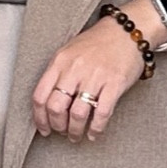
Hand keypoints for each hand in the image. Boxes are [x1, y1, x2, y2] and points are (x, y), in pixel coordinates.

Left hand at [31, 16, 146, 142]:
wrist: (126, 31)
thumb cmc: (97, 43)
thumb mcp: (69, 52)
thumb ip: (57, 74)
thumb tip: (47, 104)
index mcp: (60, 62)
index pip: (40, 95)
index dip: (39, 118)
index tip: (43, 128)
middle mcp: (75, 69)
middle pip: (56, 107)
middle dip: (57, 126)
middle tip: (61, 132)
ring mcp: (95, 77)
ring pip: (77, 114)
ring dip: (75, 131)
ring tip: (76, 135)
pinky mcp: (115, 84)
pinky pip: (102, 113)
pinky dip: (96, 128)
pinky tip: (94, 133)